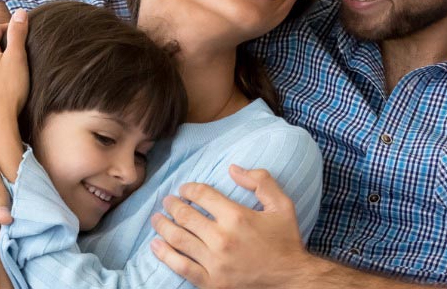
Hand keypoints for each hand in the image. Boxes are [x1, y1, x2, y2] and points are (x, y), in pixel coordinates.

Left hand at [150, 165, 317, 288]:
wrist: (291, 280)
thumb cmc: (285, 242)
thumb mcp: (282, 205)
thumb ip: (261, 181)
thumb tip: (233, 168)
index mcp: (237, 216)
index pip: (202, 195)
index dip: (188, 189)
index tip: (184, 190)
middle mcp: (222, 238)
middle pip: (185, 216)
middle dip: (172, 205)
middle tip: (167, 202)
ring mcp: (215, 262)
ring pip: (178, 239)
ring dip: (163, 226)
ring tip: (157, 219)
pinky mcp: (211, 282)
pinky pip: (181, 266)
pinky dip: (165, 254)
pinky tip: (156, 245)